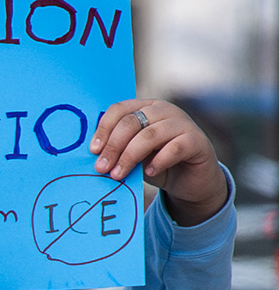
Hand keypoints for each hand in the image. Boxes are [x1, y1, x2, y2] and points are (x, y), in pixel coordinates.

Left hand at [95, 98, 225, 223]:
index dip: (104, 129)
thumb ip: (119, 150)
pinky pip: (174, 148)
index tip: (93, 151)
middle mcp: (165, 111)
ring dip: (129, 156)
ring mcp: (183, 123)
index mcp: (146, 108)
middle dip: (113, 147)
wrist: (190, 181)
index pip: (120, 109)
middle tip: (101, 168)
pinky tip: (148, 173)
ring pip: (150, 135)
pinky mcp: (197, 141)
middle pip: (131, 122)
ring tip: (117, 175)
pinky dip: (158, 161)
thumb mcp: (133, 155)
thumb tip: (94, 155)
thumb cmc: (156, 164)